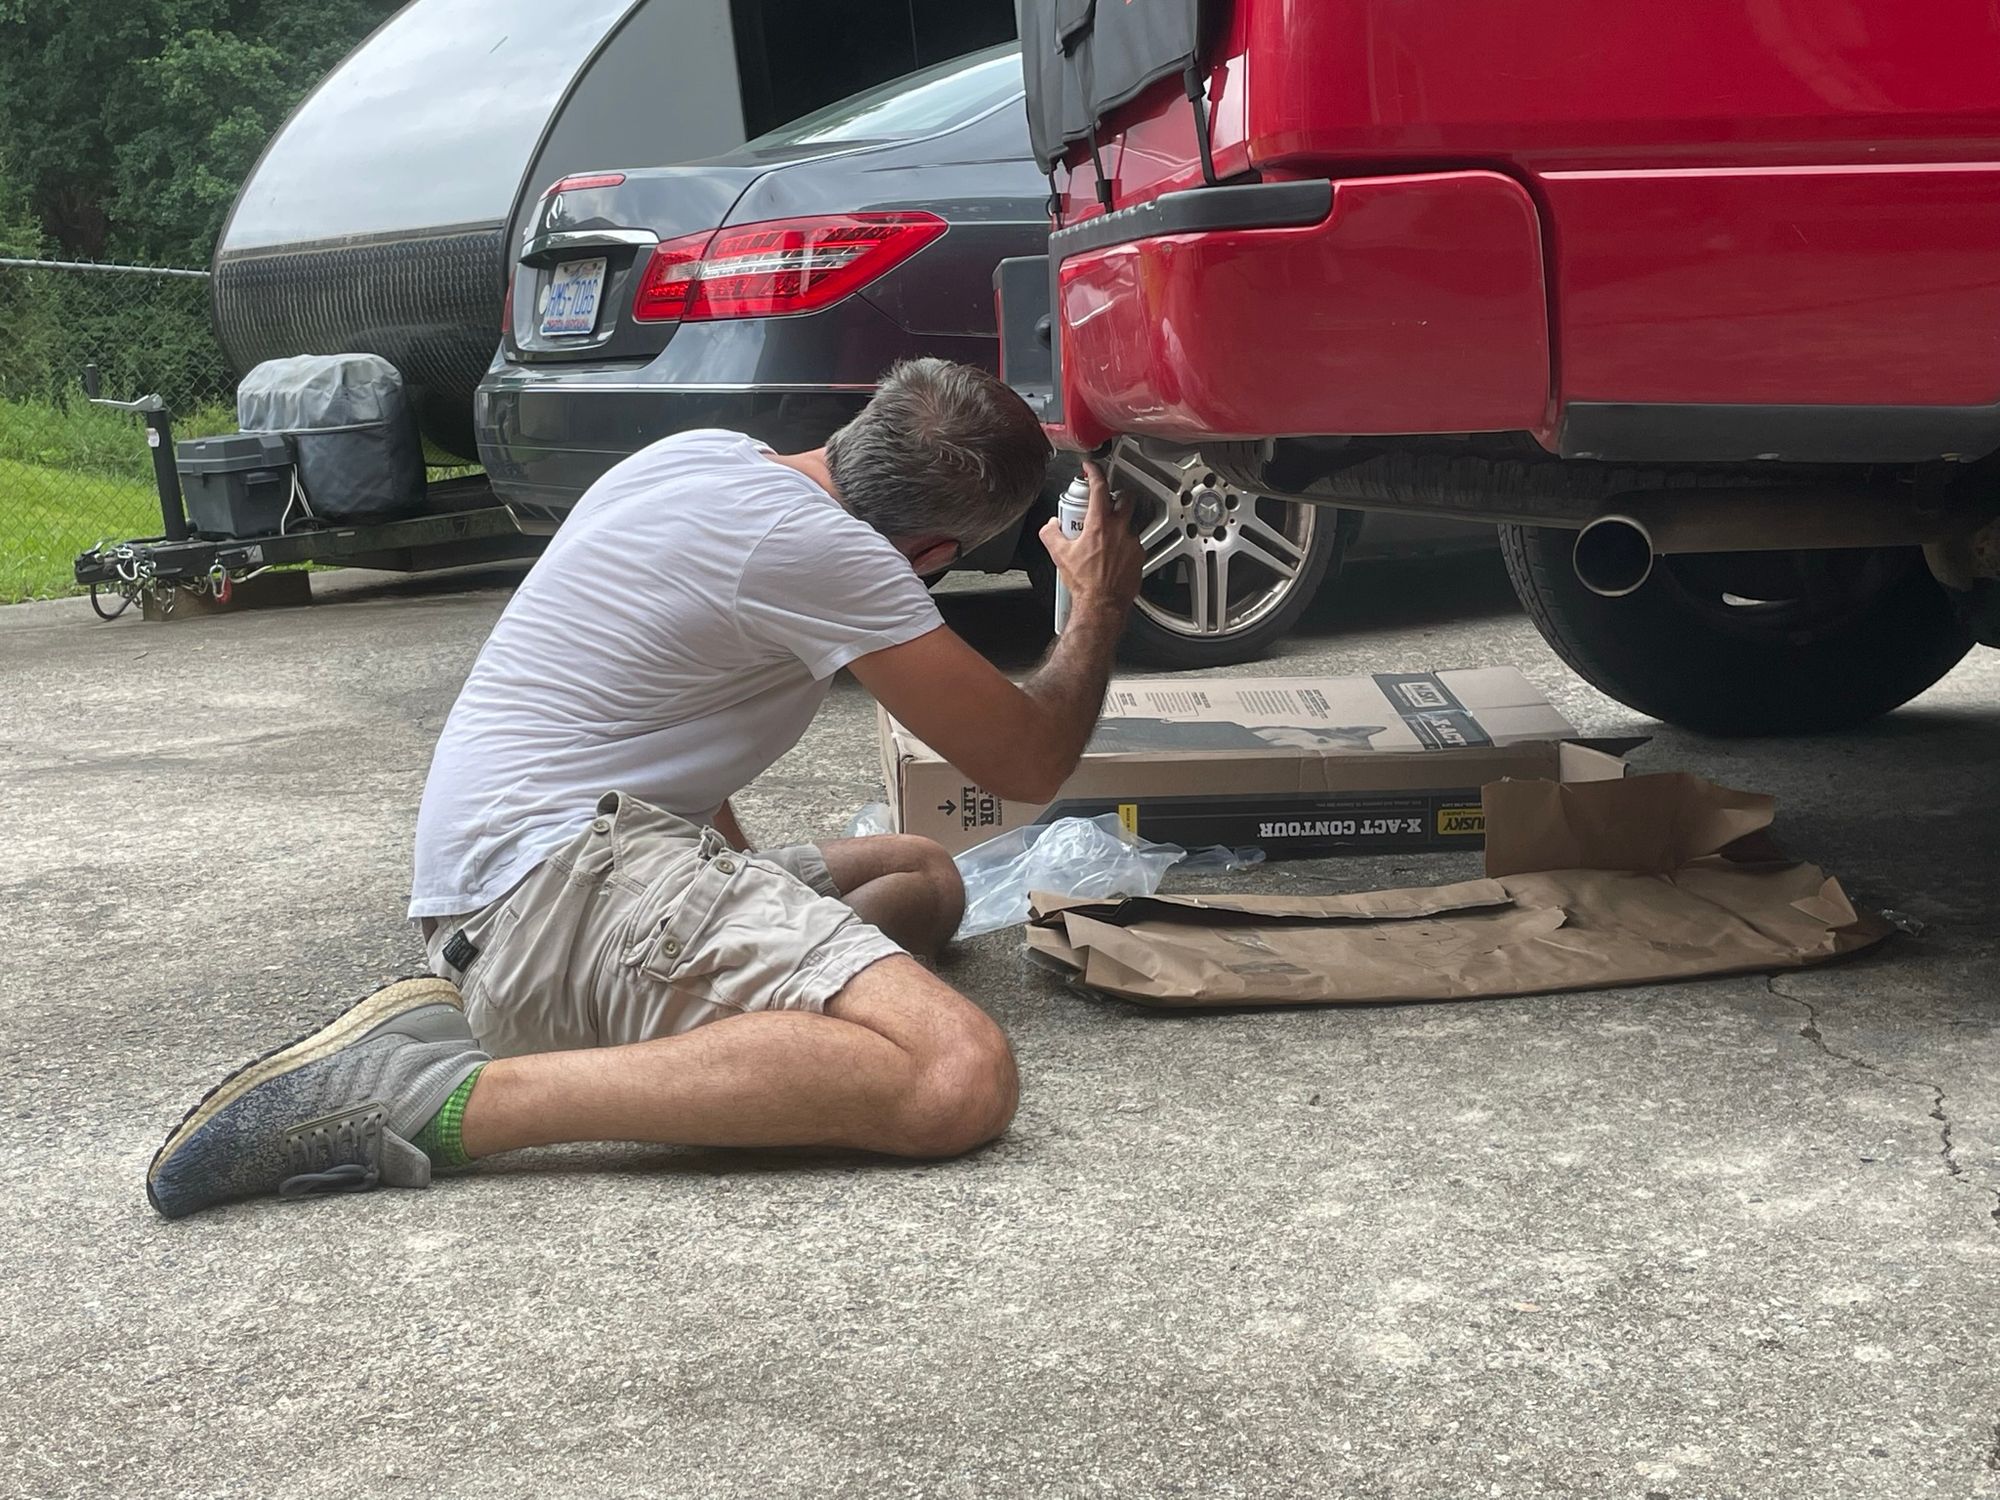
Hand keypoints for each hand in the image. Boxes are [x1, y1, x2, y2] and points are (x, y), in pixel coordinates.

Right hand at [1039, 460, 1141, 616]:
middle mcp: (1119, 530)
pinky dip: (1124, 545)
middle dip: (1117, 495)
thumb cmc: (1085, 582)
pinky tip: (1113, 555)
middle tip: (1107, 502)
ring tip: (1106, 537)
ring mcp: (1132, 543)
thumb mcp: (1059, 555)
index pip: (1099, 488)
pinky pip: (1133, 543)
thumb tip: (1051, 525)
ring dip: (1119, 524)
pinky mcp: (1139, 556)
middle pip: (1126, 498)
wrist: (1102, 604)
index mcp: (1099, 524)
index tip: (1091, 468)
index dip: (1095, 472)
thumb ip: (1051, 533)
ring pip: (1129, 523)